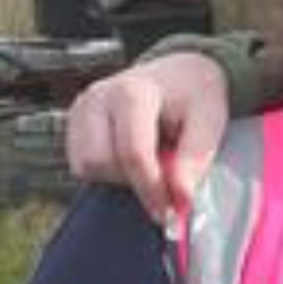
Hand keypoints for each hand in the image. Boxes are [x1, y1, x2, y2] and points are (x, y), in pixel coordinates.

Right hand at [66, 53, 232, 223]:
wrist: (178, 72)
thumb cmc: (194, 94)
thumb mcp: (210, 121)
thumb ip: (195, 159)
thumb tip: (181, 199)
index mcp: (132, 92)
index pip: (133, 152)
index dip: (152, 189)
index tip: (171, 211)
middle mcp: (96, 98)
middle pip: (101, 162)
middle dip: (134, 180)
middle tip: (165, 177)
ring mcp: (79, 110)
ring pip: (86, 167)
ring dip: (120, 177)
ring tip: (151, 159)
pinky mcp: (73, 124)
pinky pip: (82, 165)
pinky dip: (109, 172)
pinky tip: (132, 156)